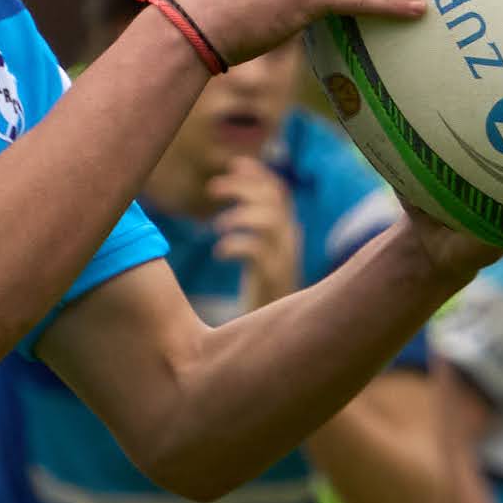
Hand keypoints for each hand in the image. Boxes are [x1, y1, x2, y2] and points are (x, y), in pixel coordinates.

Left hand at [211, 156, 304, 303]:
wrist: (281, 338)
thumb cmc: (264, 295)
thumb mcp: (260, 258)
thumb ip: (253, 233)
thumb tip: (230, 207)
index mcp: (286, 232)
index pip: (278, 192)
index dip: (258, 174)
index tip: (234, 164)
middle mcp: (290, 241)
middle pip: (274, 200)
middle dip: (243, 187)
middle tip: (212, 188)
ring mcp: (284, 260)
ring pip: (270, 222)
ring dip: (240, 216)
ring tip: (216, 226)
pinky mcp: (274, 280)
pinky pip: (258, 253)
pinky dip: (236, 246)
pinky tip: (219, 252)